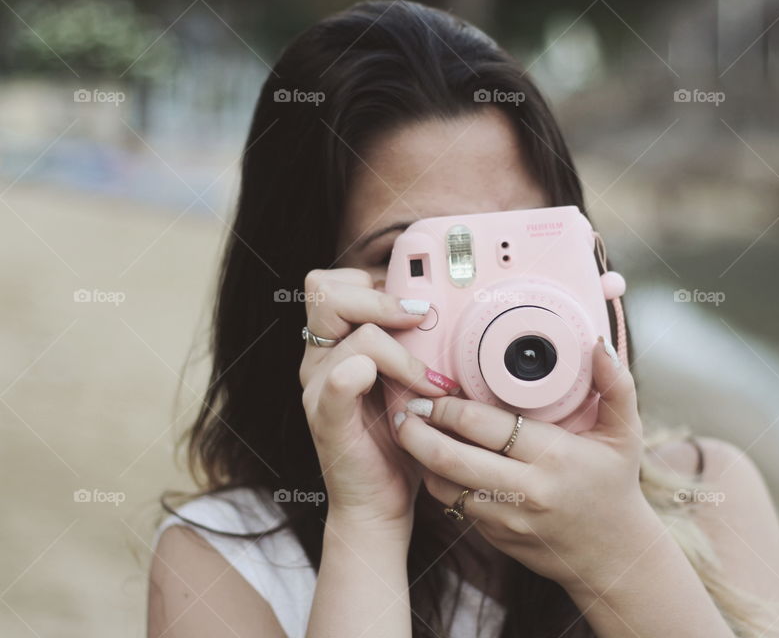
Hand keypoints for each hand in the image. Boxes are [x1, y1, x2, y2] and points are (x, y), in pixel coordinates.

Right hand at [298, 268, 458, 534]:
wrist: (380, 504)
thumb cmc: (400, 440)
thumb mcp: (412, 380)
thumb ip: (416, 344)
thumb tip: (451, 308)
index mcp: (335, 344)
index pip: (333, 282)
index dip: (372, 281)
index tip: (414, 307)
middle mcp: (320, 360)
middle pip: (325, 291)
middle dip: (382, 300)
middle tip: (420, 323)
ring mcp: (319, 389)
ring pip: (352, 335)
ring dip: (402, 352)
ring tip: (430, 384)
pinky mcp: (328, 420)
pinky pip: (336, 382)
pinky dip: (363, 375)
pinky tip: (400, 391)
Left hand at [393, 337, 658, 590]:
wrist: (613, 556)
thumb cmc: (615, 485)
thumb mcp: (625, 433)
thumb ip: (616, 385)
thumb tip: (597, 344)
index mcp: (554, 455)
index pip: (484, 426)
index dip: (449, 406)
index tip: (434, 391)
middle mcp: (526, 488)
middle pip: (450, 456)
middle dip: (417, 430)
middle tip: (406, 409)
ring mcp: (507, 517)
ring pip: (443, 485)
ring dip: (420, 457)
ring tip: (411, 431)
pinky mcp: (495, 536)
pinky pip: (454, 505)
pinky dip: (438, 481)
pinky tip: (433, 460)